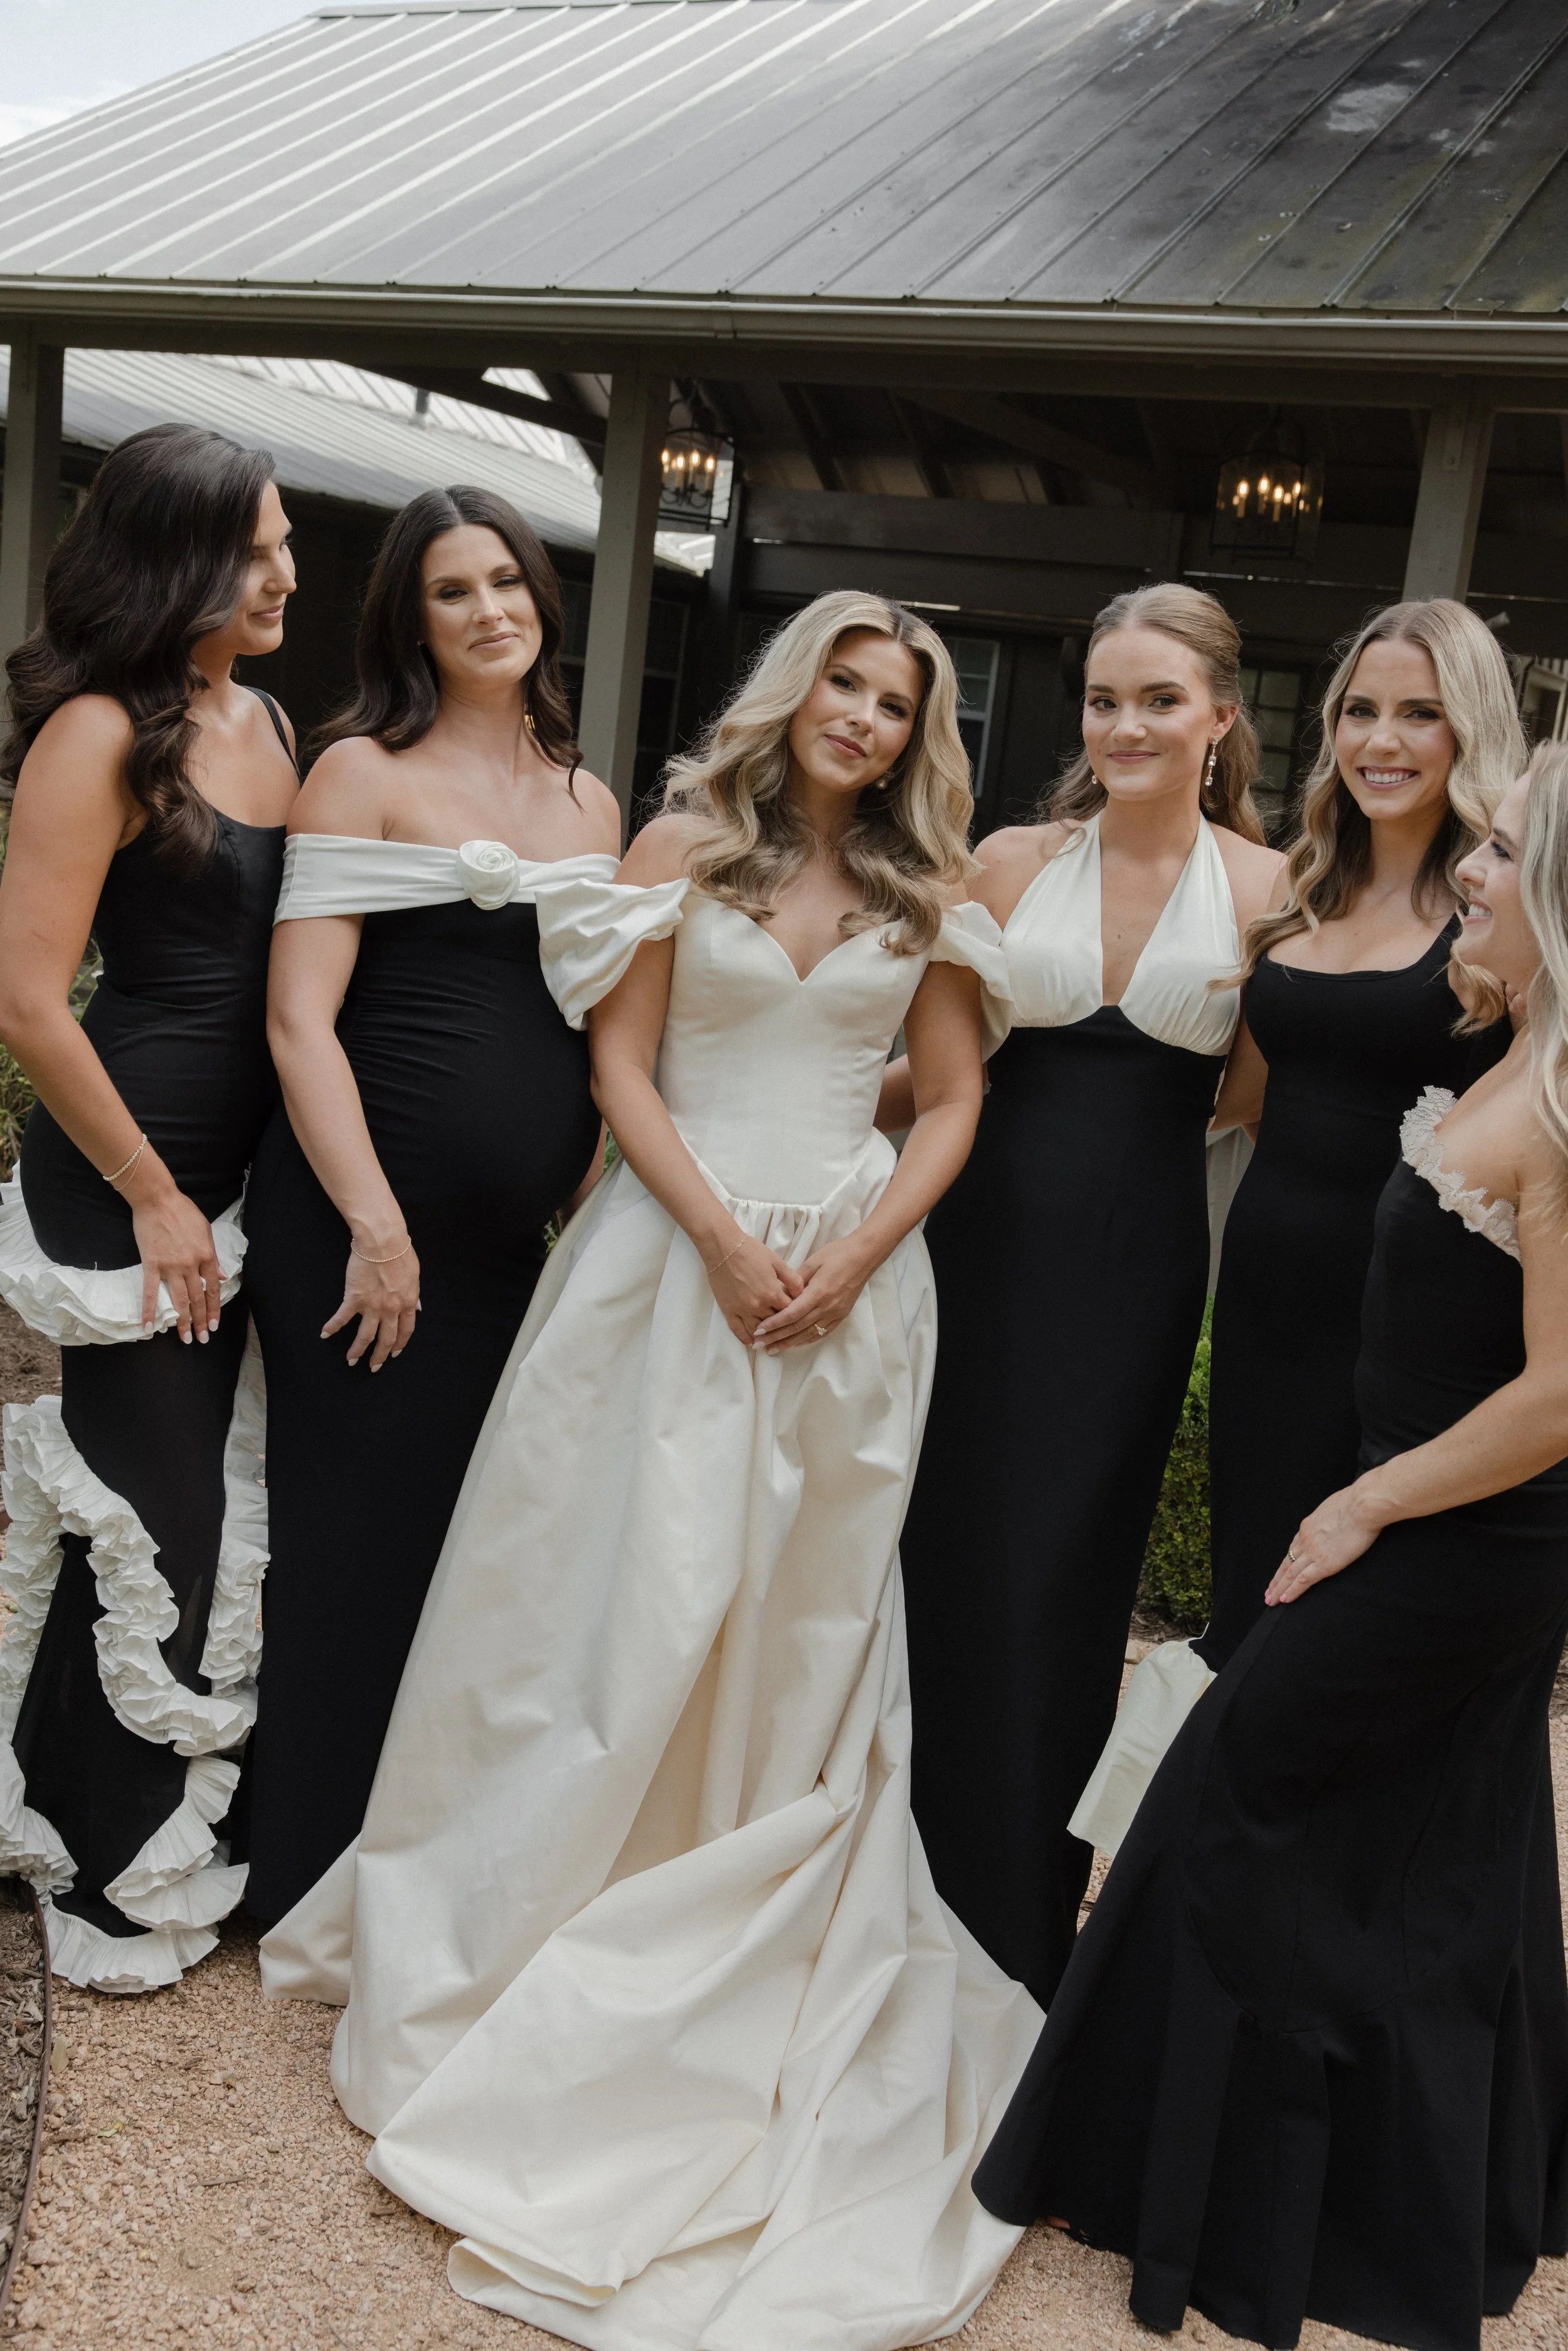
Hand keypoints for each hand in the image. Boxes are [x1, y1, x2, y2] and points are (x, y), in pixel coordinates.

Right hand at [127, 1180, 222, 1341]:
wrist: (158, 1199)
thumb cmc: (183, 1212)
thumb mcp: (206, 1232)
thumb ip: (214, 1257)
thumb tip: (222, 1276)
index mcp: (207, 1256)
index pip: (213, 1289)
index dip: (214, 1309)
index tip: (214, 1325)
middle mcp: (191, 1265)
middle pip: (198, 1299)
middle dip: (201, 1322)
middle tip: (203, 1339)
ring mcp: (171, 1266)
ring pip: (179, 1300)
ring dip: (183, 1322)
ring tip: (186, 1339)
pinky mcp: (152, 1265)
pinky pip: (151, 1292)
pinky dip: (149, 1311)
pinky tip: (149, 1327)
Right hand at [322, 1233, 420, 1371]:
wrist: (383, 1242)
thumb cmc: (400, 1253)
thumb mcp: (414, 1275)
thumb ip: (413, 1295)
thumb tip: (417, 1308)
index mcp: (406, 1303)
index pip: (405, 1331)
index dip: (400, 1344)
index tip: (394, 1354)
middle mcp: (390, 1309)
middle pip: (386, 1339)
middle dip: (379, 1356)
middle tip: (373, 1367)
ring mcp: (372, 1306)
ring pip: (365, 1336)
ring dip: (357, 1350)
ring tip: (351, 1361)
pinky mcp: (354, 1298)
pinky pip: (342, 1317)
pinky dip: (332, 1327)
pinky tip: (325, 1334)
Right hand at [705, 1231, 802, 1347]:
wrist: (723, 1248)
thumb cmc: (751, 1251)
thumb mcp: (777, 1261)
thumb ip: (792, 1279)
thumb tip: (801, 1293)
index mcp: (772, 1293)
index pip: (790, 1311)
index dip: (795, 1311)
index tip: (796, 1311)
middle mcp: (758, 1306)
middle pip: (775, 1322)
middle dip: (782, 1323)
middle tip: (786, 1324)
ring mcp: (742, 1310)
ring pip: (758, 1330)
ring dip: (766, 1334)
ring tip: (772, 1338)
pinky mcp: (729, 1311)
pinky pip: (738, 1330)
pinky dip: (746, 1338)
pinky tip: (752, 1342)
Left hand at [751, 1233, 875, 1354]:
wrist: (864, 1256)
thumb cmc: (837, 1254)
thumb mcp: (812, 1262)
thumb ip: (795, 1280)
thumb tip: (779, 1294)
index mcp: (818, 1292)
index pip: (792, 1314)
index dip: (774, 1324)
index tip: (759, 1330)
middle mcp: (827, 1307)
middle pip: (798, 1327)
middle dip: (776, 1337)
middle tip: (758, 1345)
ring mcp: (836, 1313)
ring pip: (808, 1334)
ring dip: (789, 1343)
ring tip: (772, 1349)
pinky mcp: (841, 1315)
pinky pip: (822, 1332)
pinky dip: (806, 1339)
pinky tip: (795, 1344)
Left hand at [1265, 1481, 1385, 1605]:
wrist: (1363, 1506)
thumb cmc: (1357, 1503)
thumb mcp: (1334, 1508)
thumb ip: (1330, 1519)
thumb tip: (1335, 1522)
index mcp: (1308, 1526)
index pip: (1293, 1548)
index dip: (1285, 1562)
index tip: (1279, 1572)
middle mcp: (1306, 1539)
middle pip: (1286, 1563)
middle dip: (1276, 1579)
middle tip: (1267, 1592)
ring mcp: (1313, 1552)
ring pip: (1290, 1574)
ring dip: (1279, 1588)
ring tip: (1270, 1600)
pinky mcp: (1324, 1563)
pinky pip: (1303, 1580)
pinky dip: (1292, 1591)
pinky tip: (1284, 1599)